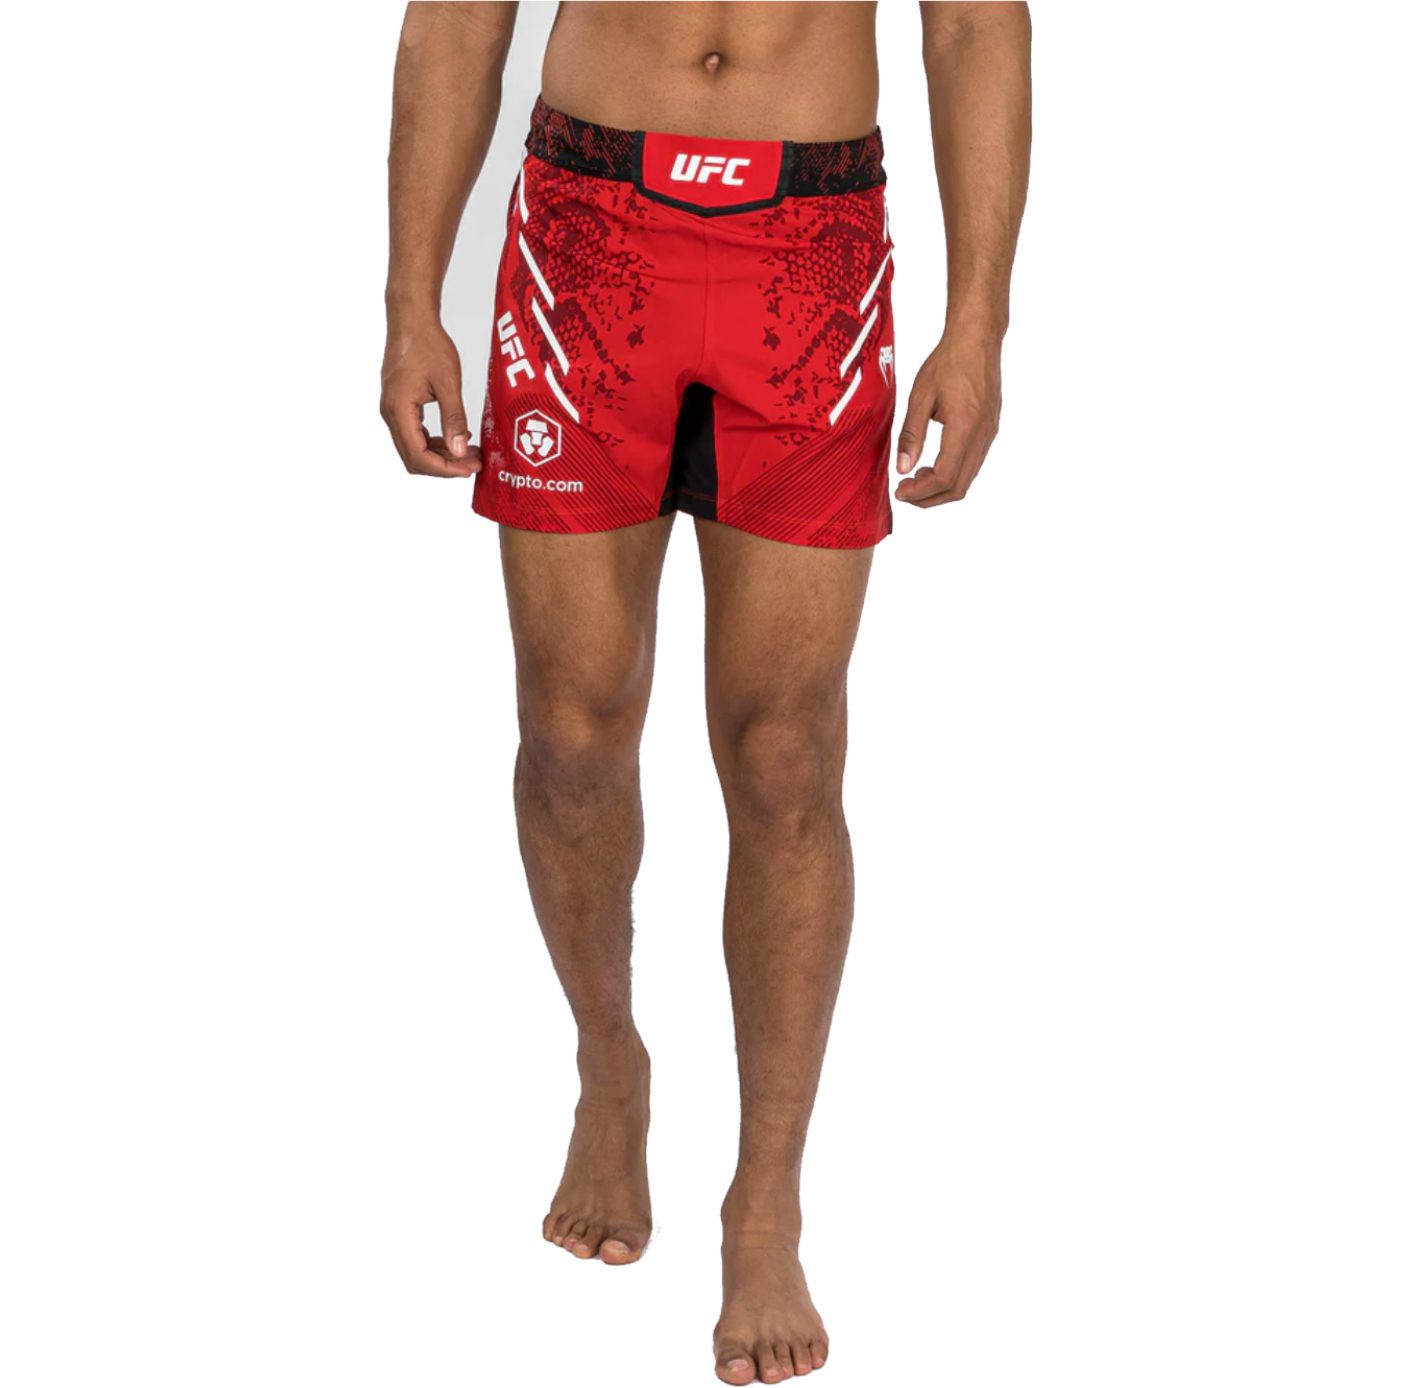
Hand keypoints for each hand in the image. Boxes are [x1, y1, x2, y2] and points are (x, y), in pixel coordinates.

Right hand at [380, 317, 479, 476]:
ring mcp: (393, 410)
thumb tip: (459, 451)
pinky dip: (435, 441)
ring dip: (441, 455)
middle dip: (445, 466)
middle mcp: (391, 414)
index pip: (418, 456)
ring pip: (414, 448)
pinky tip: (457, 437)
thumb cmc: (427, 343)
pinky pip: (415, 433)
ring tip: (469, 452)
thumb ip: (454, 418)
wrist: (411, 320)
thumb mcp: (448, 382)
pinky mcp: (399, 405)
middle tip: (473, 463)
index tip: (469, 469)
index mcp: (399, 410)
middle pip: (414, 458)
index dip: (445, 469)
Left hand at [894, 330, 1002, 506]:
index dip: (921, 491)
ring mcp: (989, 434)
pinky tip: (932, 464)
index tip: (900, 490)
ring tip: (915, 478)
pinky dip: (952, 474)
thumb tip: (902, 468)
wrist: (978, 339)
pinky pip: (973, 464)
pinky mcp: (990, 430)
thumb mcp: (921, 396)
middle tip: (905, 491)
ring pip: (968, 479)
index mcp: (965, 427)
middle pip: (959, 487)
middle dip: (930, 497)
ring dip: (941, 487)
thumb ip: (911, 434)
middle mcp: (982, 435)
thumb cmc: (949, 362)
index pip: (945, 477)